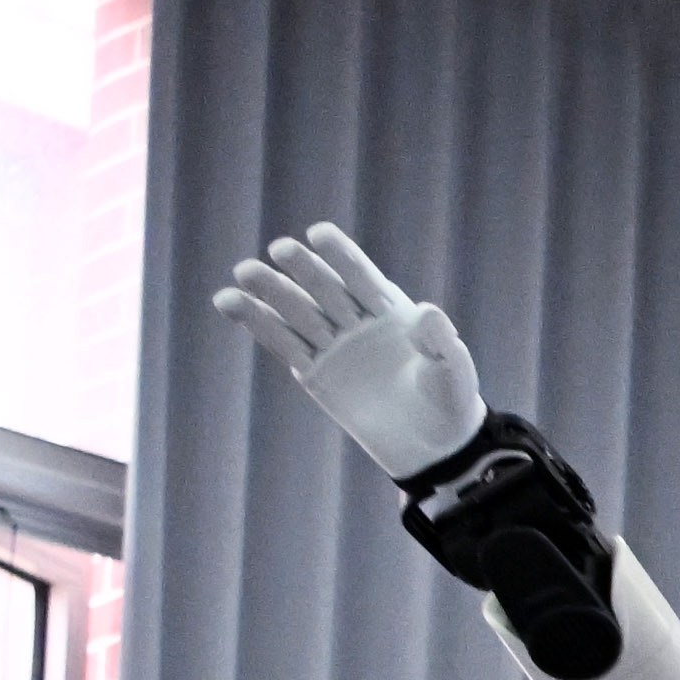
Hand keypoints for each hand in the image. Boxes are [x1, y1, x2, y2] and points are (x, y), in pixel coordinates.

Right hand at [212, 223, 487, 479]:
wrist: (433, 444)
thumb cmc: (449, 399)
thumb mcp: (452, 370)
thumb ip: (440, 341)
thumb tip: (427, 311)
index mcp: (389, 308)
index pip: (361, 275)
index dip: (341, 255)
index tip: (319, 234)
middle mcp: (355, 319)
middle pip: (324, 288)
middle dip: (305, 269)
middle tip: (283, 251)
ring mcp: (332, 343)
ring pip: (297, 311)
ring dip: (271, 290)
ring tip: (245, 272)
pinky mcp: (313, 372)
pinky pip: (282, 343)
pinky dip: (256, 323)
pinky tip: (227, 301)